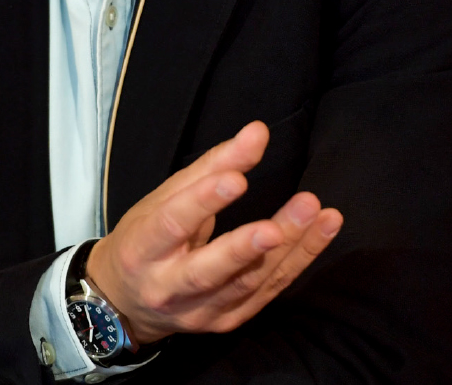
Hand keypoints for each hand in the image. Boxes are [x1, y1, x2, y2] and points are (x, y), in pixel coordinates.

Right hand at [85, 121, 342, 344]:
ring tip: (317, 212)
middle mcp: (168, 289)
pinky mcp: (228, 320)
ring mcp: (200, 312)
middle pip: (210, 271)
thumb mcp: (164, 199)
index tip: (236, 179)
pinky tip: (324, 228)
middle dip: (245, 247)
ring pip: (249, 282)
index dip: (203, 202)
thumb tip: (258, 132)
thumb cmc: (146, 241)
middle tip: (275, 226)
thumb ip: (213, 166)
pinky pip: (270, 289)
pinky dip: (300, 259)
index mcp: (142, 251)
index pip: (171, 225)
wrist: (128, 306)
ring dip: (289, 247)